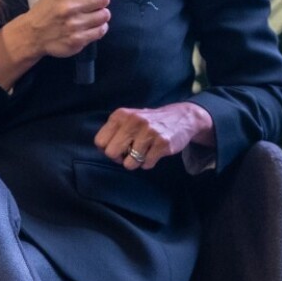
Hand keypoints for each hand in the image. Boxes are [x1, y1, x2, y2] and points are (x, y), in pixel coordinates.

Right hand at [11, 0, 109, 60]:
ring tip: (93, 15)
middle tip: (96, 3)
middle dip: (102, 0)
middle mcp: (70, 6)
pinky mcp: (78, 40)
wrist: (32, 34)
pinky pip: (101, 30)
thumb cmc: (46, 9)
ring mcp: (74, 24)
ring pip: (105, 15)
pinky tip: (92, 26)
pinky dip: (99, 28)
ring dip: (101, 15)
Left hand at [96, 102, 211, 169]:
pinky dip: (149, 162)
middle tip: (130, 152)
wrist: (181, 117)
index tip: (119, 147)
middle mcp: (133, 121)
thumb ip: (114, 131)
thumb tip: (103, 150)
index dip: (107, 149)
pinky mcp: (162, 143)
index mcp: (121, 115)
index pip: (100, 141)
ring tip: (144, 151)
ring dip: (136, 162)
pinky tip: (155, 152)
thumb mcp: (129, 119)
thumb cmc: (149, 123)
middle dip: (120, 158)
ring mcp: (149, 132)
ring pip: (129, 163)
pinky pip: (146, 165)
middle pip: (111, 153)